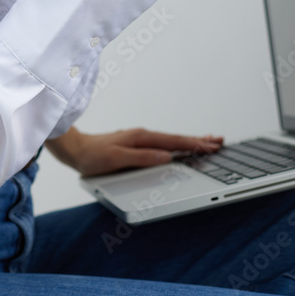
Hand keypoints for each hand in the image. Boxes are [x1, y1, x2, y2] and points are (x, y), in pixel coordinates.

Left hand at [46, 126, 222, 176]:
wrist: (75, 150)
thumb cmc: (93, 156)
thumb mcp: (116, 159)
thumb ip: (141, 158)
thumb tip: (165, 156)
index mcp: (141, 138)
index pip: (173, 142)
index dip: (193, 145)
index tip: (210, 146)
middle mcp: (143, 136)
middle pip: (176, 138)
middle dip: (197, 140)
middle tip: (219, 142)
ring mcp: (140, 139)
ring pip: (170, 140)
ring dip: (189, 142)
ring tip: (207, 142)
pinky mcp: (136, 144)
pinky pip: (162, 144)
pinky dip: (176, 145)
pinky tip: (179, 149)